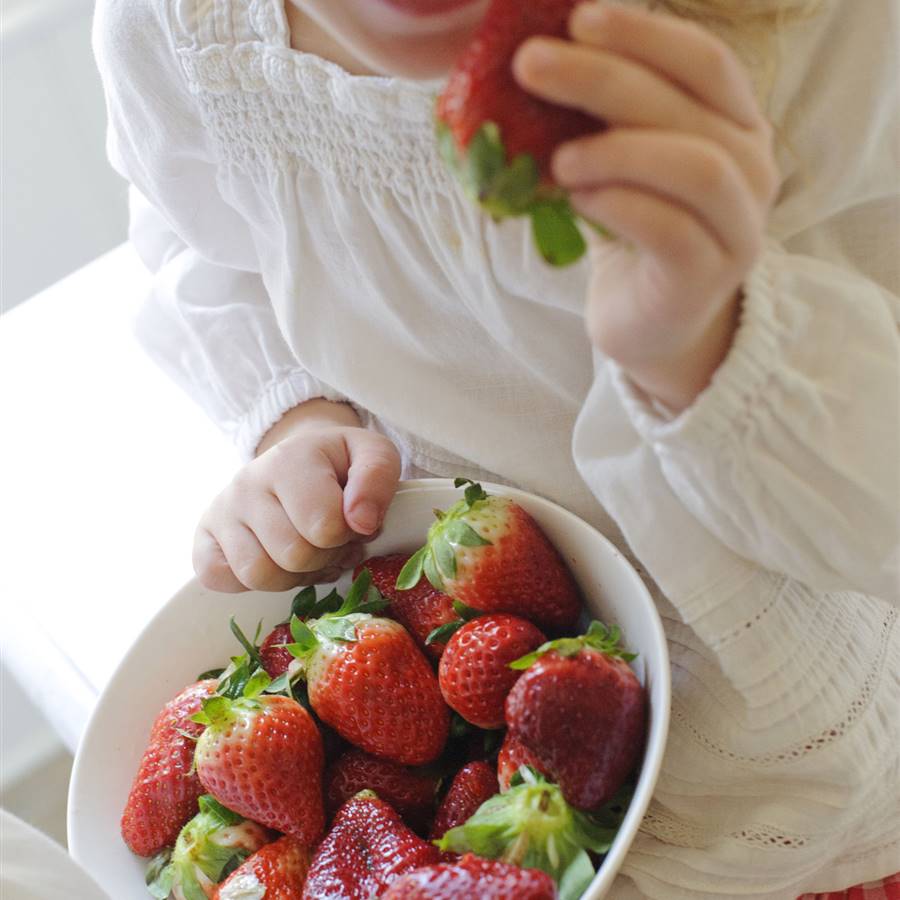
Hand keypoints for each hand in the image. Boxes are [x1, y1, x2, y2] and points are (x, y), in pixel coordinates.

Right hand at [194, 399, 400, 591]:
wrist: (299, 458)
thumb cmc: (339, 463)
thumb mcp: (373, 455)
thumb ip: (377, 479)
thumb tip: (362, 522)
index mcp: (290, 459)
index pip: (324, 526)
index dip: (348, 534)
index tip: (351, 520)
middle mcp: (247, 482)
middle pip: (293, 555)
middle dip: (324, 556)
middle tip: (331, 540)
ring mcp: (221, 510)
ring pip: (258, 574)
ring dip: (292, 575)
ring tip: (307, 552)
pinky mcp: (204, 537)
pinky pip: (218, 579)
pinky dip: (251, 583)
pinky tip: (274, 560)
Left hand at [513, 3, 778, 410]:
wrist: (648, 322)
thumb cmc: (632, 232)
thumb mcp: (621, 163)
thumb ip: (602, 118)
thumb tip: (536, 56)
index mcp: (734, 125)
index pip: (704, 60)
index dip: (644, 33)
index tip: (578, 18)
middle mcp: (752, 169)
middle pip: (686, 104)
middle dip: (602, 77)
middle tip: (531, 66)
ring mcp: (738, 226)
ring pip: (695, 167)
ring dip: (616, 150)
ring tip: (557, 160)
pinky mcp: (707, 276)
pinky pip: (671, 229)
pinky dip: (619, 206)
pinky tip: (580, 201)